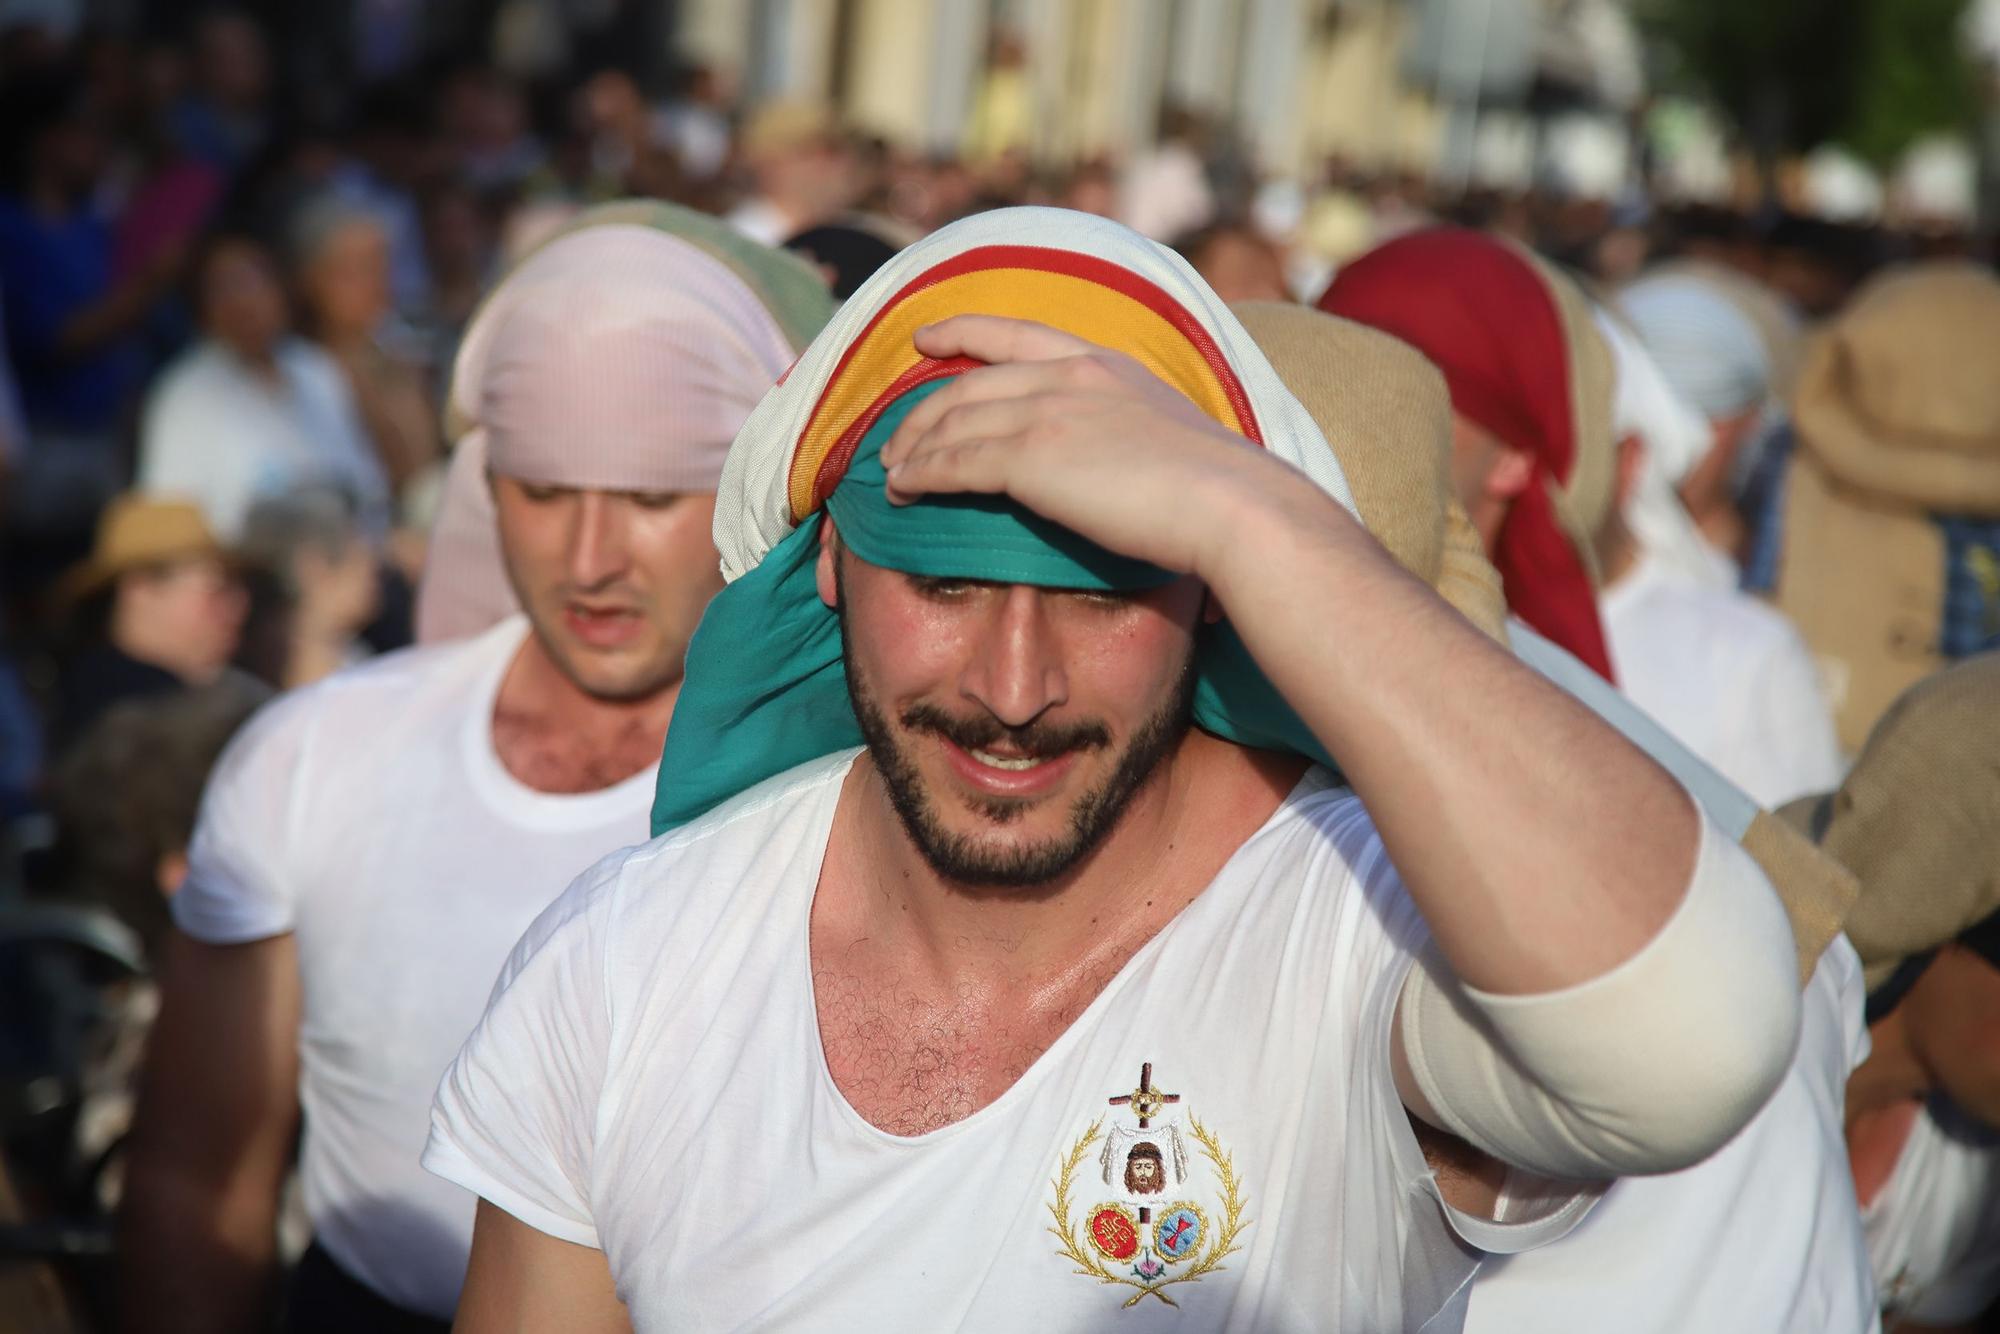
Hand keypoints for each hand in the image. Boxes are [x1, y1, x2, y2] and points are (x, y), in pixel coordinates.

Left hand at [879, 316, 1332, 581]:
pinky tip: (901, 493)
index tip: (925, 338)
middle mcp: (1068, 376)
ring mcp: (1046, 413)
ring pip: (953, 424)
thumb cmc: (1218, 489)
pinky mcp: (1030, 460)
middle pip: (969, 384)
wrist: (1230, 504)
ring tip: (890, 474)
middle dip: (922, 412)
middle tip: (894, 440)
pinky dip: (919, 476)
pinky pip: (953, 464)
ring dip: (912, 449)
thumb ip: (1129, 429)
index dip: (962, 331)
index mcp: (1104, 363)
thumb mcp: (1169, 433)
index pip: (1016, 333)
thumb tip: (1119, 460)